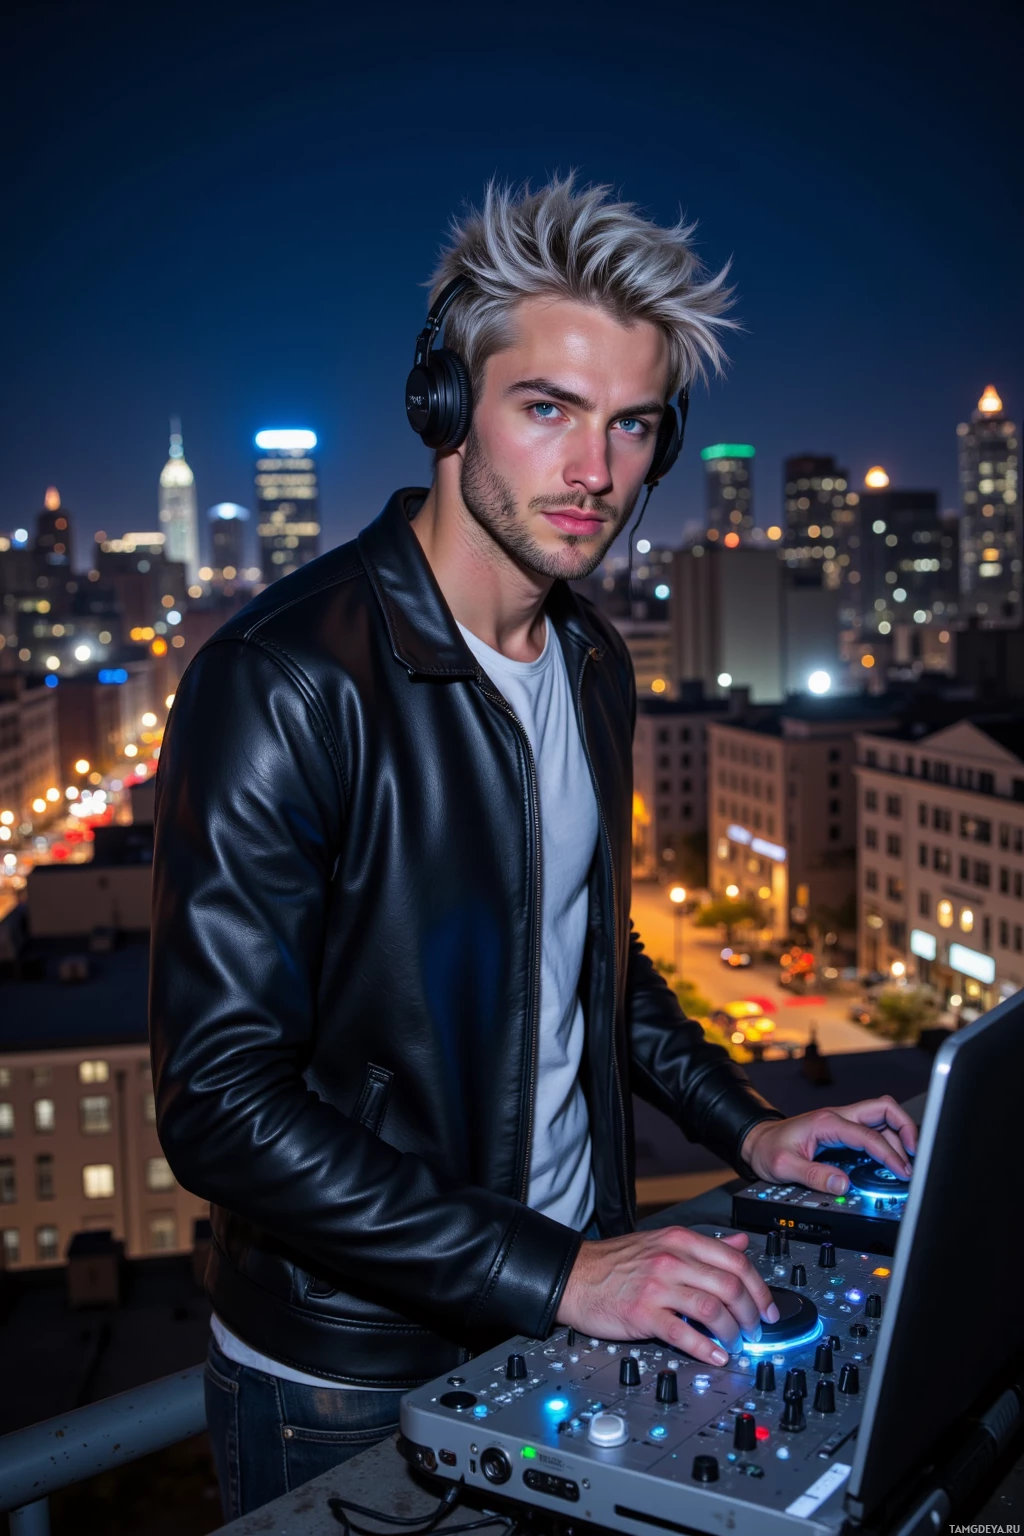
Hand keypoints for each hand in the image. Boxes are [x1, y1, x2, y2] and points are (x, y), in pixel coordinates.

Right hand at [555, 1227, 780, 1367]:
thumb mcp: (663, 1242)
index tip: (769, 1309)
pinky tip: (716, 1357)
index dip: (760, 1289)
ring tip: (736, 1346)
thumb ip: (704, 1245)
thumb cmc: (617, 1263)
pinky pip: (684, 1334)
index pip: (736, 1261)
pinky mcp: (643, 1313)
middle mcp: (672, 1259)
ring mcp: (657, 1286)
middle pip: (730, 1287)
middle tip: (755, 1332)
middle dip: (751, 1315)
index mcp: (681, 1241)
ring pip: (713, 1310)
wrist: (575, 1275)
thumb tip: (740, 1243)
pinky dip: (706, 1349)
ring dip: (733, 1334)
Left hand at [740, 1097, 917, 1195]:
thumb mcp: (784, 1167)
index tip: (902, 1172)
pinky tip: (891, 1161)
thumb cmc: (768, 1150)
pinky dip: (888, 1143)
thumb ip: (813, 1176)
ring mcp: (843, 1123)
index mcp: (827, 1122)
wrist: (757, 1142)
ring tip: (905, 1164)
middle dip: (906, 1128)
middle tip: (915, 1155)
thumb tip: (843, 1185)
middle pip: (884, 1109)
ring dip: (898, 1137)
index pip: (869, 1134)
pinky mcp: (844, 1133)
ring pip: (882, 1119)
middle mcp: (838, 1117)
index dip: (890, 1154)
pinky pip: (874, 1131)